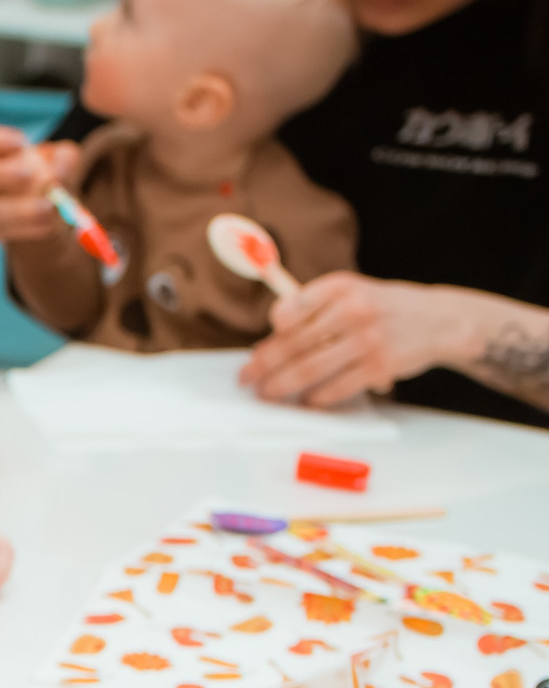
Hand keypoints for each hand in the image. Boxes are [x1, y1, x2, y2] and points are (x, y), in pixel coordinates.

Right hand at [0, 124, 80, 245]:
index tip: (20, 143)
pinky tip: (48, 224)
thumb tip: (60, 171)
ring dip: (19, 210)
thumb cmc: (48, 172)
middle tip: (28, 174)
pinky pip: (4, 231)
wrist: (48, 208)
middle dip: (1, 175)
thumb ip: (64, 158)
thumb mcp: (61, 159)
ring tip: (48, 207)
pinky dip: (28, 228)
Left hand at [240, 272, 457, 407]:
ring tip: (267, 393)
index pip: (290, 309)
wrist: (442, 320)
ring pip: (309, 368)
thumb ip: (314, 313)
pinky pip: (337, 387)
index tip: (256, 349)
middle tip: (246, 378)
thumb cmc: (383, 309)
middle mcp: (353, 309)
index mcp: (340, 286)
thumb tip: (268, 344)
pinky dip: (317, 397)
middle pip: (294, 343)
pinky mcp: (380, 366)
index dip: (270, 332)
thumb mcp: (353, 294)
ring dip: (281, 385)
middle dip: (264, 365)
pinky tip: (306, 401)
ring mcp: (368, 339)